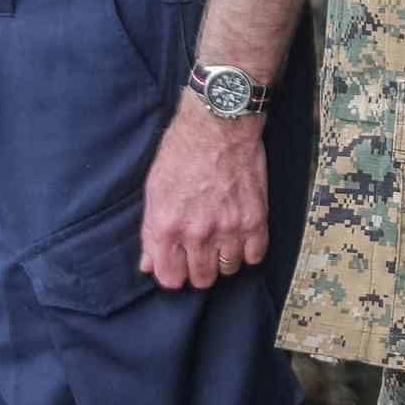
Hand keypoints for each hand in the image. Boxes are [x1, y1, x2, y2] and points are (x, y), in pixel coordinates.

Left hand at [139, 94, 266, 290]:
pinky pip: (254, 256)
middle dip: (198, 269)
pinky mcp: (255, 220)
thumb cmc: (181, 152)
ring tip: (221, 240)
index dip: (173, 274)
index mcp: (166, 227)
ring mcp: (229, 228)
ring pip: (228, 270)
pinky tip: (240, 235)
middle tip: (200, 250)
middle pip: (201, 279)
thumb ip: (151, 232)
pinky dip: (248, 250)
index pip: (170, 278)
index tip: (178, 265)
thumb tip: (149, 264)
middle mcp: (197, 233)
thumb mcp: (154, 190)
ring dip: (223, 259)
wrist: (218, 125)